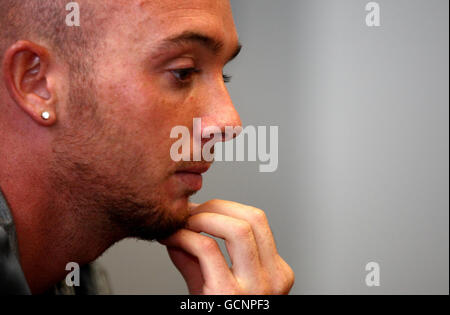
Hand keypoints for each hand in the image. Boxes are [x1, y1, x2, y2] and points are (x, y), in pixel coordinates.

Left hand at [158, 199, 294, 294]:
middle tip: (193, 213)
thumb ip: (199, 259)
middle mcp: (273, 278)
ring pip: (237, 228)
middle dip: (217, 206)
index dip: (227, 208)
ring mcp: (255, 288)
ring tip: (185, 224)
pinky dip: (186, 237)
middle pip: (253, 218)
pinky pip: (207, 249)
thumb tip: (180, 232)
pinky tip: (174, 240)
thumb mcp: (216, 286)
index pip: (257, 221)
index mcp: (275, 272)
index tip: (204, 210)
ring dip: (204, 218)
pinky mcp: (228, 296)